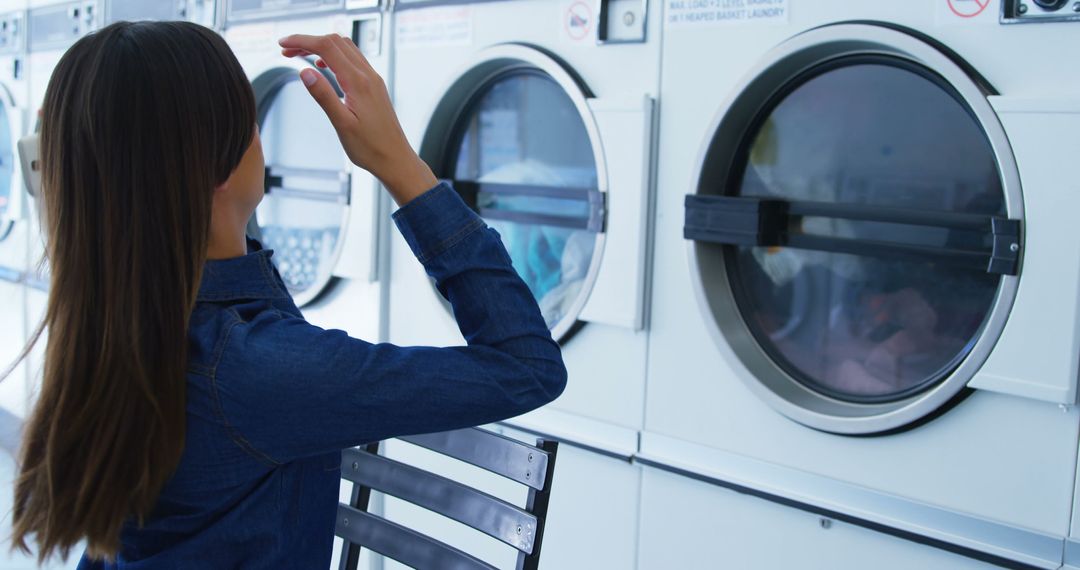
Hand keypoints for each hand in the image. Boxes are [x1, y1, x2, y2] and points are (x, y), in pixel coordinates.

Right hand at [278, 34, 437, 205]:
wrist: (395, 159)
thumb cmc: (371, 148)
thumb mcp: (342, 124)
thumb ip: (323, 96)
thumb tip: (304, 71)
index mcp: (358, 82)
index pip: (326, 47)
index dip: (302, 41)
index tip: (282, 43)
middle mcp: (368, 75)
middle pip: (335, 41)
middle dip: (308, 40)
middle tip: (286, 50)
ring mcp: (373, 79)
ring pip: (345, 48)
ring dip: (321, 46)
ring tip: (299, 55)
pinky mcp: (374, 86)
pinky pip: (353, 59)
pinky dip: (334, 55)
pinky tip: (323, 67)